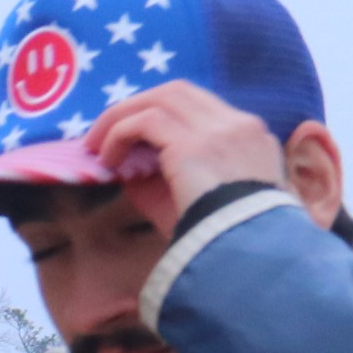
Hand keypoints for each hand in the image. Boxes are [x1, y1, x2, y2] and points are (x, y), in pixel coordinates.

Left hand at [82, 82, 286, 233]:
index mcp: (255, 142)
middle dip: (139, 106)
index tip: (137, 137)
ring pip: (161, 99)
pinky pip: (146, 121)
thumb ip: (168, 180)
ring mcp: (219, 131)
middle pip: (180, 93)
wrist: (245, 259)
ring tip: (97, 144)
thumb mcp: (196, 205)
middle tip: (109, 130)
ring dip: (122, 117)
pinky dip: (119, 133)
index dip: (165, 115)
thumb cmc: (225, 245)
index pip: (204, 109)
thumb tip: (127, 164)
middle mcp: (240, 127)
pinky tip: (107, 158)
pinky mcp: (194, 144)